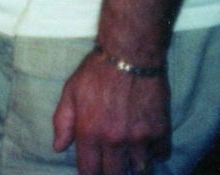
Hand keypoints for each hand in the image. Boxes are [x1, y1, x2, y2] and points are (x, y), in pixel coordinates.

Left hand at [53, 50, 169, 174]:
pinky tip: (148, 147)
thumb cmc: (96, 72)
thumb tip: (58, 147)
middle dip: (111, 173)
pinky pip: (161, 155)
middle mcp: (115, 140)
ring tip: (130, 159)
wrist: (129, 55)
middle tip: (111, 166)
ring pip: (140, 169)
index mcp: (90, 132)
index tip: (92, 173)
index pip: (89, 170)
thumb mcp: (70, 92)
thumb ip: (62, 122)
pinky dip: (155, 154)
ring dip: (135, 167)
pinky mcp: (160, 130)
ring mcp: (140, 137)